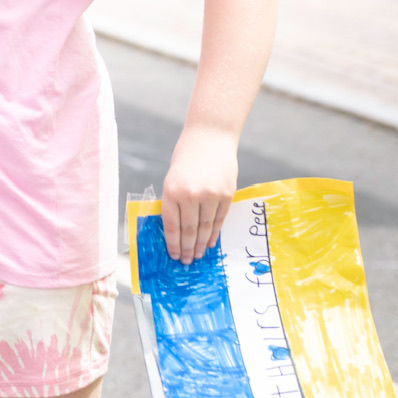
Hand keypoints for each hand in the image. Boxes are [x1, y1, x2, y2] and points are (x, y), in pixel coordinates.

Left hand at [161, 124, 238, 262]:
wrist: (210, 136)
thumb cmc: (187, 156)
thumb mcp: (173, 177)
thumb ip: (175, 201)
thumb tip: (177, 229)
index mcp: (171, 190)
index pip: (171, 224)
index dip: (173, 243)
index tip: (175, 255)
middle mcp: (190, 195)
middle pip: (189, 230)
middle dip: (188, 248)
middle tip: (188, 261)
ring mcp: (210, 195)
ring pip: (205, 227)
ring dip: (201, 244)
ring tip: (199, 255)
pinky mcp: (226, 194)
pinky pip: (219, 219)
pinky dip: (215, 232)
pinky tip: (211, 242)